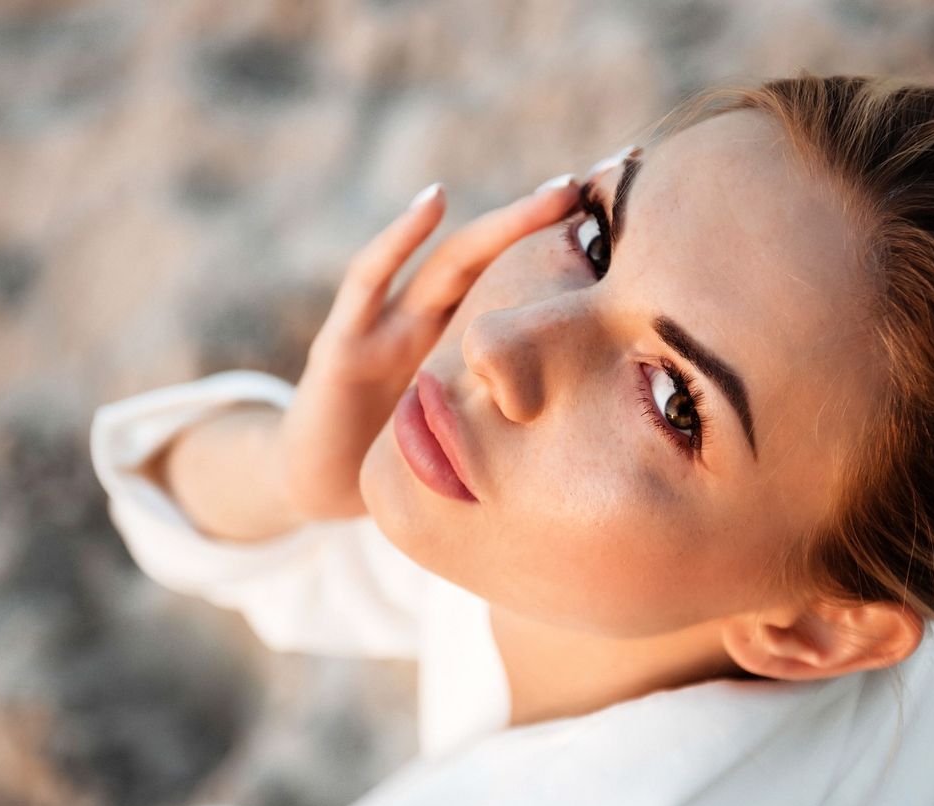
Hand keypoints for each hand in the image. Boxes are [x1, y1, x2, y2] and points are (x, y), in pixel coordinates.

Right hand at [278, 174, 581, 519]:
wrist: (315, 488)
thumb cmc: (394, 462)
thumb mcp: (461, 443)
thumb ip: (509, 427)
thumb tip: (600, 443)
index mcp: (460, 347)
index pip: (515, 287)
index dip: (561, 257)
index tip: (618, 222)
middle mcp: (427, 323)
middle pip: (492, 262)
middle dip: (543, 223)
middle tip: (599, 190)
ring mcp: (385, 326)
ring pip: (450, 262)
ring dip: (502, 226)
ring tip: (552, 194)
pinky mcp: (341, 343)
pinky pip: (369, 280)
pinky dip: (398, 238)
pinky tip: (432, 202)